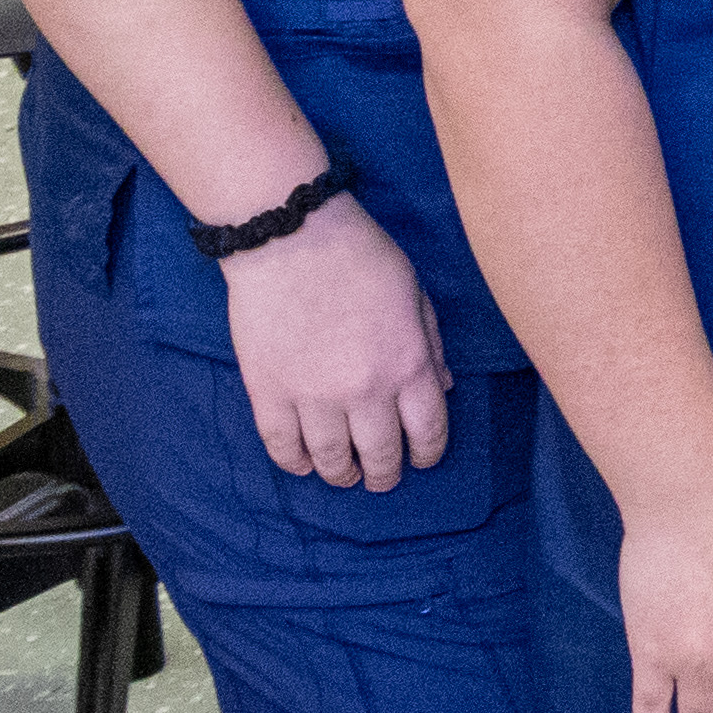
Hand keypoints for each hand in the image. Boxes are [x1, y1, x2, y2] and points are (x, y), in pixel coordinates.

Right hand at [215, 198, 452, 490]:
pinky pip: (282, 445)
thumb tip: (443, 387)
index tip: (422, 460)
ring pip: (331, 459)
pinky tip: (302, 463)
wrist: (291, 235)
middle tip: (380, 477)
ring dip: (340, 475)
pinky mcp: (268, 392)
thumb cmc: (360, 254)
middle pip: (380, 456)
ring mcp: (313, 395)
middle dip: (384, 474)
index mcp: (408, 364)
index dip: (427, 454)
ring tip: (342, 475)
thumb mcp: (415, 292)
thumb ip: (431, 344)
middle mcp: (365, 390)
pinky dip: (294, 462)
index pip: (428, 432)